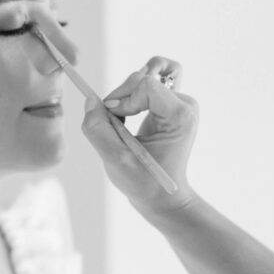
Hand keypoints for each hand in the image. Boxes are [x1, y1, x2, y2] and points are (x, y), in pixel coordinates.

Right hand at [83, 57, 199, 220]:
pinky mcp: (169, 104)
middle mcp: (184, 104)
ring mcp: (178, 102)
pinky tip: (126, 115)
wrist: (163, 196)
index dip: (122, 100)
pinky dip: (131, 94)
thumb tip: (90, 99)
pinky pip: (149, 82)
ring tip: (121, 121)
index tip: (114, 123)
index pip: (146, 85)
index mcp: (180, 116)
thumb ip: (98, 129)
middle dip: (121, 98)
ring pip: (144, 77)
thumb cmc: (144, 183)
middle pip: (143, 78)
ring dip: (125, 95)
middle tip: (113, 125)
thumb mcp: (116, 160)